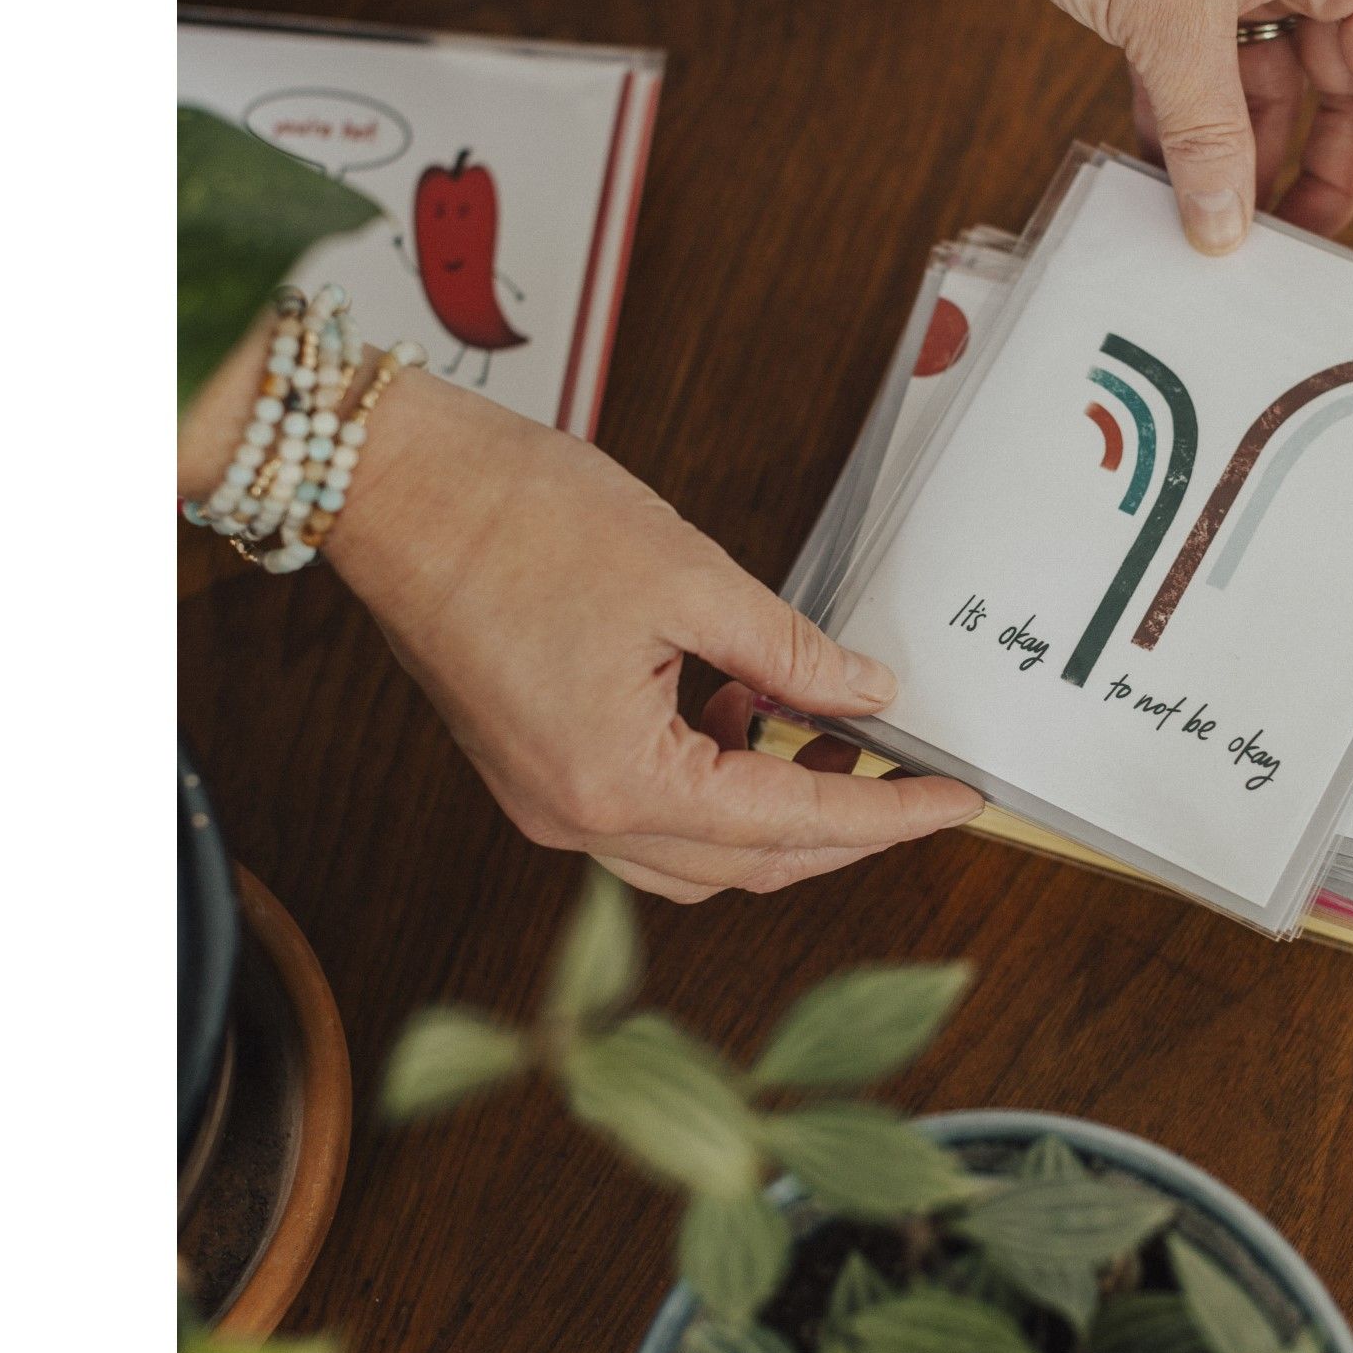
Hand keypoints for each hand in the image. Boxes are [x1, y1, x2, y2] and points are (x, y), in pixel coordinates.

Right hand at [327, 372, 981, 901]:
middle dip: (838, 826)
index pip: (790, 825)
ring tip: (824, 729)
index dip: (887, 814)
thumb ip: (791, 652)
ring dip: (770, 807)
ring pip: (693, 849)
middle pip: (743, 864)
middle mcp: (574, 815)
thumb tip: (863, 692)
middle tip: (906, 778)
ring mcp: (543, 801)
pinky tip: (740, 707)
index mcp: (617, 779)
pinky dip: (709, 778)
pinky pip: (643, 810)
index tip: (953, 801)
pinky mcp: (531, 770)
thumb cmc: (516, 519)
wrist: (400, 488)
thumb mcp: (690, 577)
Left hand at [744, 0, 1352, 266]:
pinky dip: (1183, 126)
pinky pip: (1200, 74)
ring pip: (1264, 91)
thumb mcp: (1168, 16)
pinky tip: (1157, 179)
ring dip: (1238, 158)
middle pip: (1340, 95)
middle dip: (1316, 178)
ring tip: (1211, 228)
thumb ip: (1205, 131)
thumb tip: (1225, 222)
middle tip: (1282, 258)